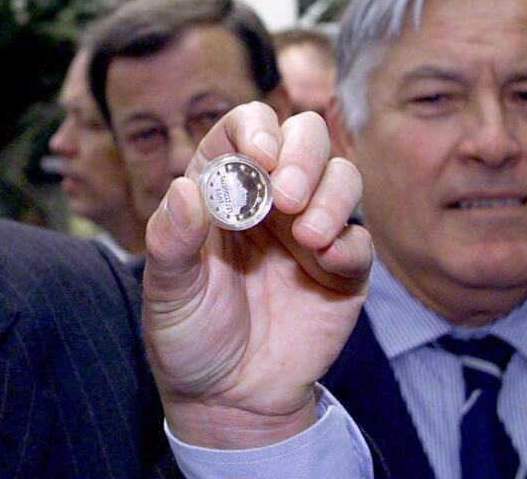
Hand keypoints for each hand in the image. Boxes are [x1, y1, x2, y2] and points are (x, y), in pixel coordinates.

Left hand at [142, 101, 370, 448]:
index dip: (256, 130)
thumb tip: (184, 191)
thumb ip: (171, 241)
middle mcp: (269, 197)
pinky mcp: (341, 268)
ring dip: (330, 193)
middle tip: (286, 196)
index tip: (259, 157)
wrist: (227, 399)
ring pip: (342, 175)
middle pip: (305, 137)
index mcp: (222, 187)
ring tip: (306, 236)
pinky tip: (325, 261)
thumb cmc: (189, 334)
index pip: (245, 128)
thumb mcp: (167, 291)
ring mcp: (308, 229)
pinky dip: (347, 242)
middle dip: (303, 154)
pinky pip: (360, 237)